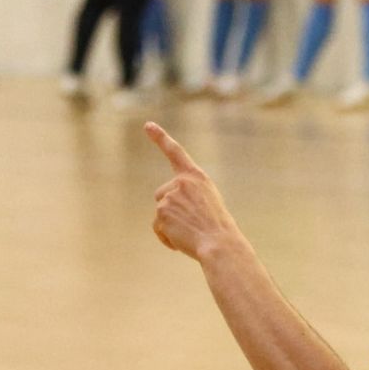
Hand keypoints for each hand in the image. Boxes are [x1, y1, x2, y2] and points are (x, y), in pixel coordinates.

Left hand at [145, 122, 241, 261]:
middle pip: (162, 193)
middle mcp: (181, 182)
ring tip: (191, 234)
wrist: (220, 244)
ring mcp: (169, 196)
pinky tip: (182, 242)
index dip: (161, 138)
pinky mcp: (161, 211)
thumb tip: (166, 208)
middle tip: (192, 223)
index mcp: (197, 177)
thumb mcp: (208, 203)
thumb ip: (188, 196)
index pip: (176, 152)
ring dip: (171, 226)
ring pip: (161, 212)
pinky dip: (167, 237)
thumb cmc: (219, 229)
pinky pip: (158, 227)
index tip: (148, 125)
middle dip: (170, 208)